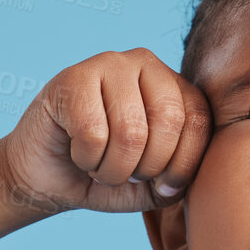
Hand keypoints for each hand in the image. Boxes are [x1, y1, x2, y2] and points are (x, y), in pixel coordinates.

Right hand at [0, 48, 211, 213]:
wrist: (49, 177)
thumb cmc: (108, 176)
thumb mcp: (156, 185)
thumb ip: (181, 178)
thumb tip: (184, 179)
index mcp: (177, 86)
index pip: (200, 122)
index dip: (184, 166)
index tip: (163, 186)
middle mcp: (147, 64)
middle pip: (169, 122)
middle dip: (147, 167)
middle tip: (127, 174)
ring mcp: (109, 64)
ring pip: (130, 131)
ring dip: (114, 169)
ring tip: (101, 166)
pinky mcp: (72, 78)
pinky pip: (93, 133)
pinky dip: (86, 159)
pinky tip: (78, 152)